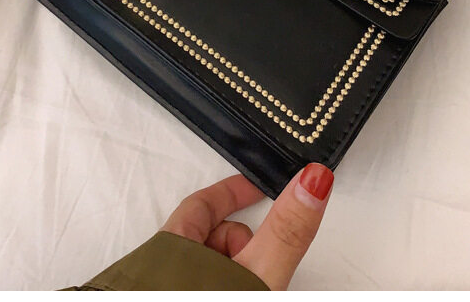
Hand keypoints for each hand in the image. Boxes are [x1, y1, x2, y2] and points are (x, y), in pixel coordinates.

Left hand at [161, 163, 333, 289]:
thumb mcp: (258, 275)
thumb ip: (285, 230)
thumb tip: (312, 180)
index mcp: (168, 247)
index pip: (200, 202)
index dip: (234, 192)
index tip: (259, 186)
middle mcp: (157, 271)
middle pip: (205, 234)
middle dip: (241, 240)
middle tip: (263, 259)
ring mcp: (161, 289)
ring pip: (204, 265)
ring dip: (233, 267)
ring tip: (249, 288)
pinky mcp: (167, 301)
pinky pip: (197, 284)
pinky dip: (221, 284)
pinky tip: (236, 295)